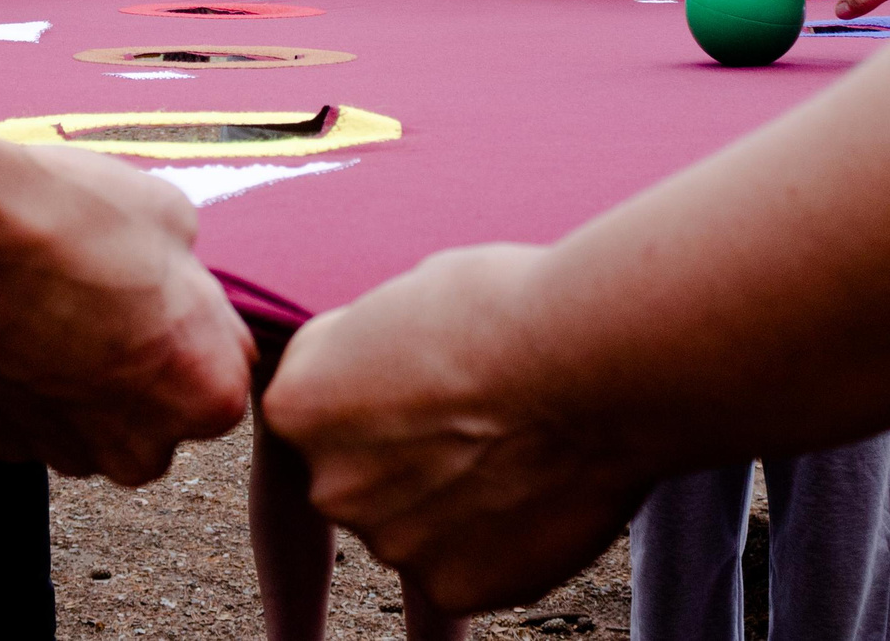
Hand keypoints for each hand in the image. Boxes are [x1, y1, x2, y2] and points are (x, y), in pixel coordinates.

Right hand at [0, 142, 257, 485]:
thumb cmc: (68, 215)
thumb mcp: (172, 215)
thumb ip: (190, 277)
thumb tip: (175, 284)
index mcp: (208, 393)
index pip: (226, 367)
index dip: (191, 319)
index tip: (156, 284)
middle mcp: (142, 446)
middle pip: (160, 411)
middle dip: (141, 365)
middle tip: (102, 293)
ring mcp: (66, 453)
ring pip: (94, 422)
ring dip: (82, 378)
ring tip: (48, 302)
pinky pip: (31, 421)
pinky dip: (23, 383)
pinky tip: (5, 323)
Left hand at [262, 244, 640, 614]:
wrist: (592, 363)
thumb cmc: (503, 307)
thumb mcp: (402, 300)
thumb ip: (369, 355)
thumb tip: (380, 371)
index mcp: (297, 406)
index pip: (320, 403)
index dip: (380, 379)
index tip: (432, 365)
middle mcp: (327, 485)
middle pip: (362, 471)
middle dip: (407, 451)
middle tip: (478, 414)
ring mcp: (389, 543)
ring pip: (415, 520)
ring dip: (454, 496)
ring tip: (518, 445)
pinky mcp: (452, 588)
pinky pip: (466, 562)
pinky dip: (497, 537)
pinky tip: (537, 488)